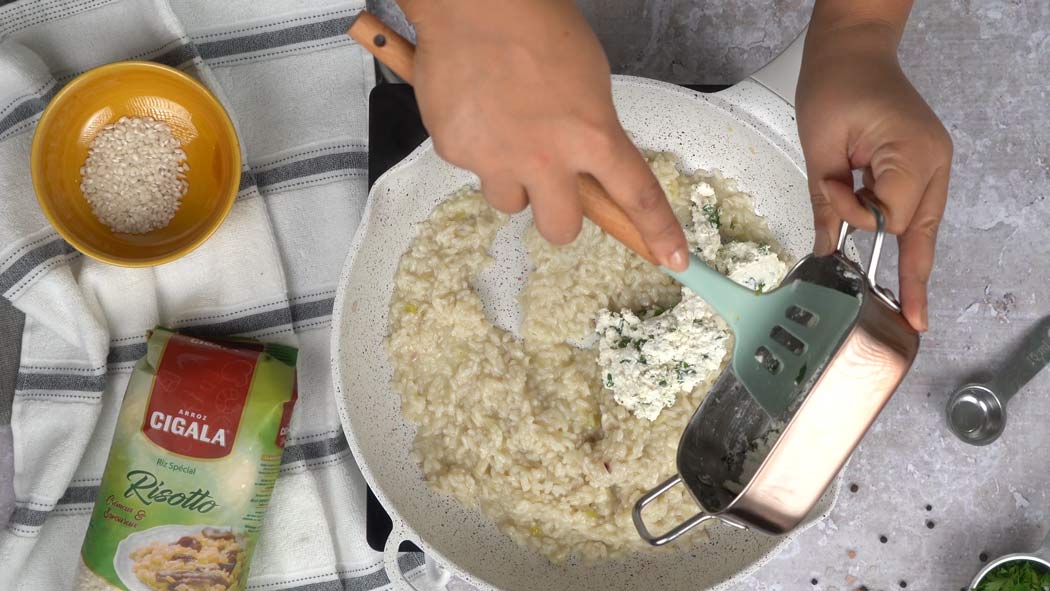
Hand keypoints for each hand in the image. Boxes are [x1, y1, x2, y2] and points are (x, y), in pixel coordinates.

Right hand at [398, 0, 688, 269]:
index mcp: (593, 135)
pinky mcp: (456, 153)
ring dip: (512, 180)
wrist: (474, 4)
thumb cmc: (538, 27)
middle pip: (562, 230)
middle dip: (559, 215)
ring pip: (510, 203)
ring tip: (503, 131)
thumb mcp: (589, 80)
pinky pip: (471, 167)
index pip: (637, 196)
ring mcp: (498, 160)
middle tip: (550, 183)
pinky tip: (475, 107)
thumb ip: (592, 130)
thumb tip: (586, 162)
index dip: (658, 233)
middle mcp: (547, 159)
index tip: (674, 259)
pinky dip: (475, 145)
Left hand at [797, 22, 951, 330]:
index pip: (890, 215)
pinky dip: (904, 233)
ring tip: (911, 303)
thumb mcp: (820, 147)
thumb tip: (823, 248)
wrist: (851, 51)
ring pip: (924, 225)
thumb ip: (825, 202)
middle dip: (914, 276)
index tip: (830, 192)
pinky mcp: (923, 163)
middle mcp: (933, 161)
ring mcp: (934, 162)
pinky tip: (904, 266)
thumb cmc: (834, 86)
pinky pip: (917, 209)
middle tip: (915, 321)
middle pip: (922, 230)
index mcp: (912, 153)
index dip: (855, 215)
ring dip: (909, 256)